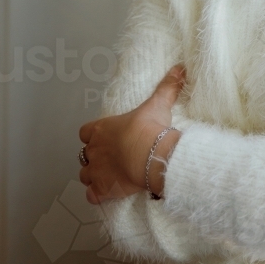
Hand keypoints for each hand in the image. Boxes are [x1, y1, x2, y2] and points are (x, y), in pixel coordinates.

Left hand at [79, 64, 184, 203]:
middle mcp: (94, 150)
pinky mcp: (101, 190)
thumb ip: (167, 86)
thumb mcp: (158, 103)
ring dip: (94, 176)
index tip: (104, 137)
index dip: (92, 135)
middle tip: (112, 158)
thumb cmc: (149, 129)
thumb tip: (180, 68)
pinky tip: (108, 193)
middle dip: (95, 157)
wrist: (151, 155)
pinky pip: (91, 195)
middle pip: (85, 154)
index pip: (85, 131)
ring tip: (109, 176)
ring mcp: (95, 171)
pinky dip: (97, 195)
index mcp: (101, 129)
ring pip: (85, 175)